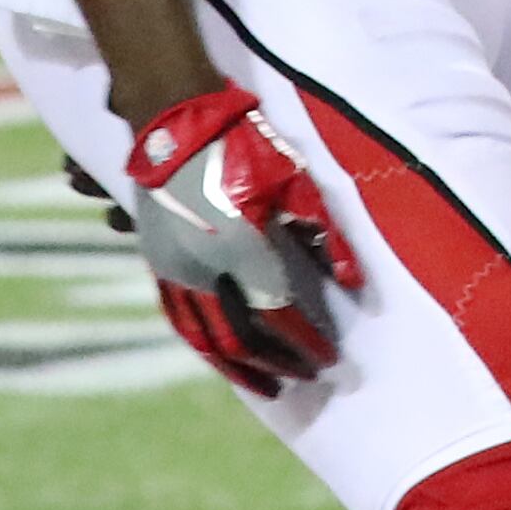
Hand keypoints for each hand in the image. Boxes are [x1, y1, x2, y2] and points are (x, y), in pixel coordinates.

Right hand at [121, 85, 362, 398]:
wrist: (176, 123)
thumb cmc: (244, 144)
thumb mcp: (295, 179)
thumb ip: (326, 230)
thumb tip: (351, 279)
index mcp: (240, 250)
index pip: (278, 314)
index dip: (305, 341)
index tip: (329, 357)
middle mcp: (203, 269)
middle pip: (243, 335)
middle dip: (279, 361)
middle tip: (309, 376)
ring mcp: (176, 271)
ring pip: (208, 338)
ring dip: (241, 367)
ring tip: (270, 386)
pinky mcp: (159, 265)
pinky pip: (181, 319)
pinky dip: (206, 346)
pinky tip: (223, 357)